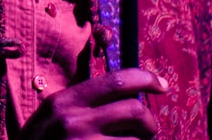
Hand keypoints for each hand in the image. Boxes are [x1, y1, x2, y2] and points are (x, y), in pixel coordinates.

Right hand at [18, 68, 168, 139]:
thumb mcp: (50, 118)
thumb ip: (80, 105)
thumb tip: (126, 96)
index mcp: (64, 101)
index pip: (116, 81)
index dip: (145, 79)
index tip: (162, 86)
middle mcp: (74, 121)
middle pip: (135, 110)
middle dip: (150, 123)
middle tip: (147, 132)